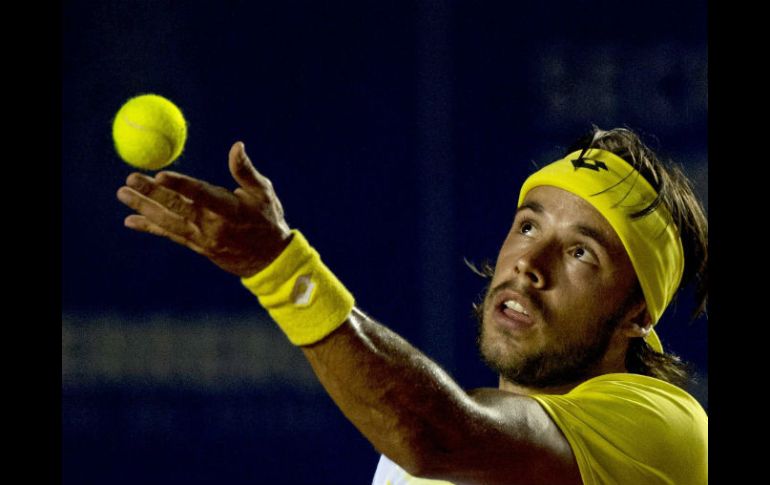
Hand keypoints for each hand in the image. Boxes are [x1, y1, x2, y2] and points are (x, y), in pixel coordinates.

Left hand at [116, 141, 292, 276]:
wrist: (270, 261)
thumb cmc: (267, 220)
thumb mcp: (263, 193)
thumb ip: (245, 170)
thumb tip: (236, 145)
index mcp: (229, 210)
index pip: (201, 195)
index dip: (180, 185)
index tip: (160, 175)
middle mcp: (213, 226)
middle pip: (177, 208)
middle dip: (151, 194)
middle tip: (130, 179)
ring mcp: (203, 238)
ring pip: (168, 222)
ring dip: (143, 208)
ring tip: (122, 194)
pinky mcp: (197, 246)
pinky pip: (170, 235)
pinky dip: (150, 228)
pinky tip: (130, 220)